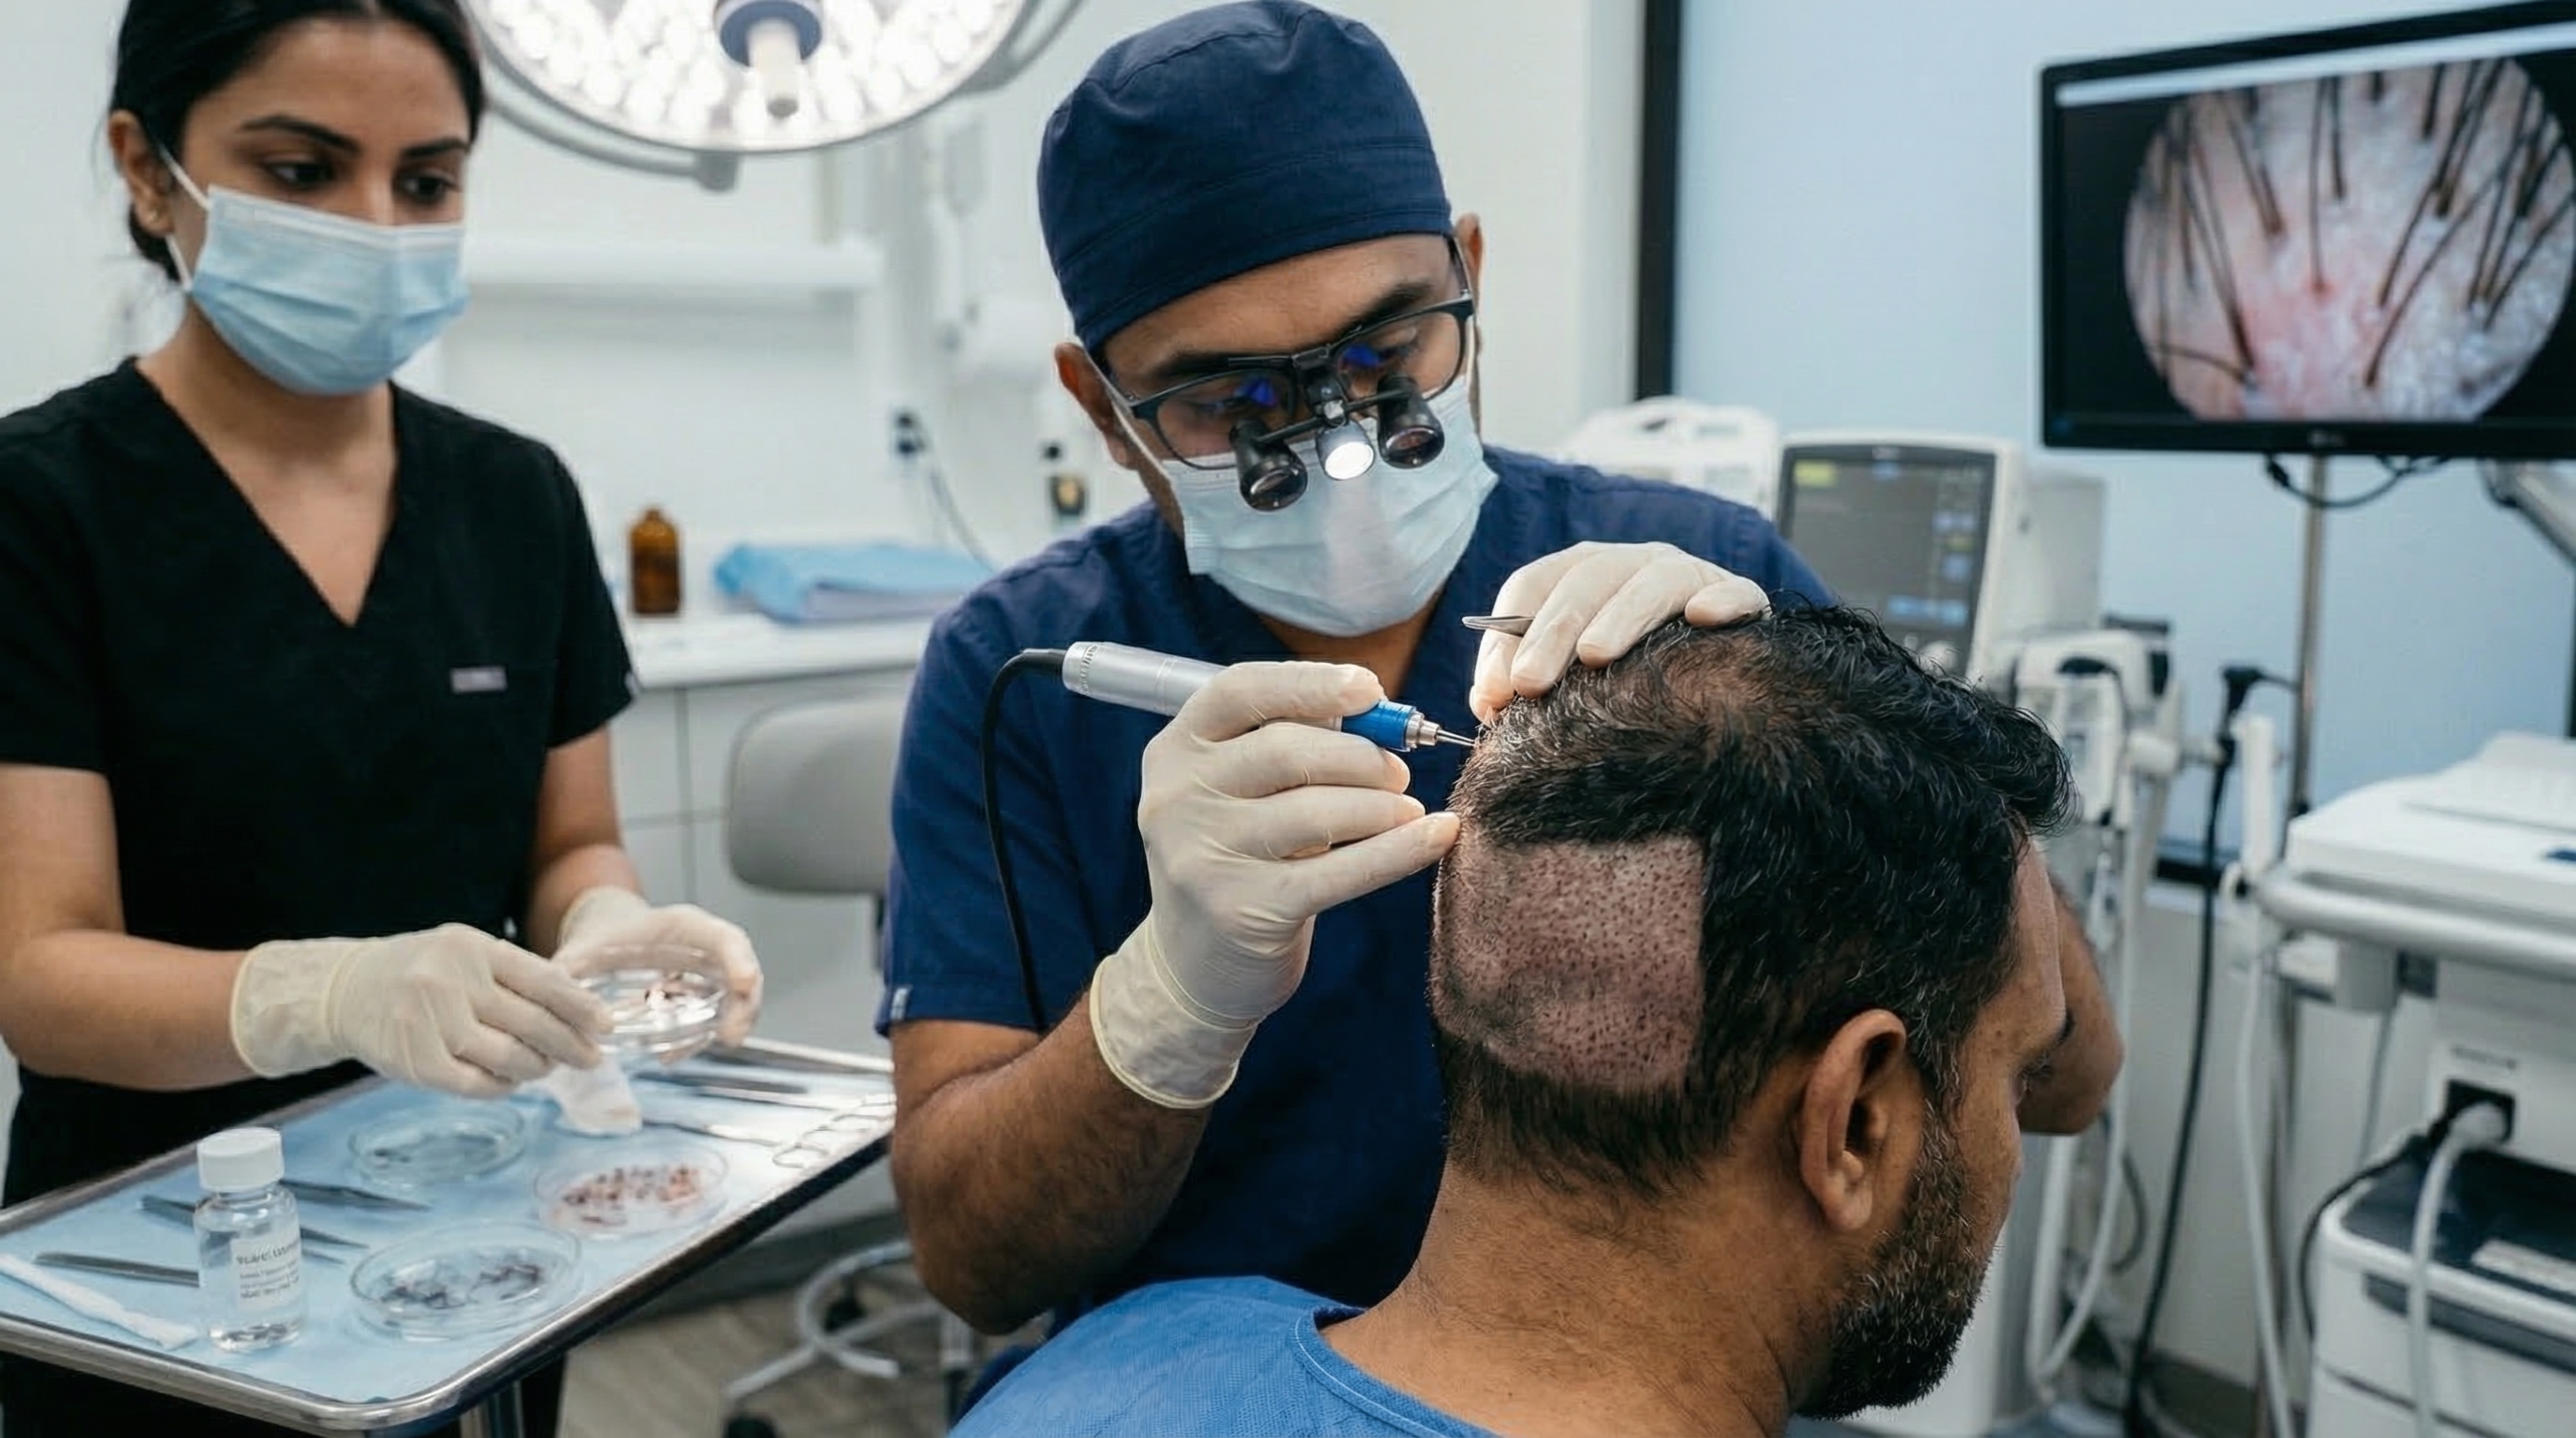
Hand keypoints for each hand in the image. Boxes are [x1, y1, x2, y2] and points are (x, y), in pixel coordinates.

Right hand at [232, 925, 611, 1098]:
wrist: (347, 989)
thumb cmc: (423, 972)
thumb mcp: (467, 954)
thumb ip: (516, 975)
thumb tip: (581, 1008)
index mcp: (473, 948)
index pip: (543, 980)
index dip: (581, 1008)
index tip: (606, 1026)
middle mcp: (452, 982)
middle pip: (533, 1022)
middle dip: (571, 1045)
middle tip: (592, 1058)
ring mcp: (431, 1022)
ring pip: (509, 1057)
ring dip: (539, 1068)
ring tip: (548, 1068)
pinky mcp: (416, 1061)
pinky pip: (477, 1083)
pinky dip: (503, 1086)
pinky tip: (512, 1081)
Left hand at [551, 888, 762, 1046]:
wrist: (605, 939)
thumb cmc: (600, 939)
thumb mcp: (582, 950)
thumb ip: (568, 970)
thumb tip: (556, 1000)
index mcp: (683, 927)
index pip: (724, 938)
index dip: (740, 960)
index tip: (744, 985)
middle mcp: (703, 950)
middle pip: (742, 973)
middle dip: (745, 1006)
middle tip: (730, 1037)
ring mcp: (706, 977)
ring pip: (735, 1001)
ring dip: (726, 1027)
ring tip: (681, 1053)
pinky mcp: (699, 1000)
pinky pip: (712, 1020)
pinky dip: (697, 1040)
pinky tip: (667, 1056)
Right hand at [1091, 661, 1459, 1106]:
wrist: (1196, 968)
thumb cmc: (1240, 858)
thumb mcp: (1240, 792)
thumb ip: (1291, 746)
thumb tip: (1383, 716)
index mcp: (1174, 750)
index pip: (1239, 691)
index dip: (1310, 683)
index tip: (1370, 690)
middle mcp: (1176, 799)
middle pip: (1286, 750)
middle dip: (1361, 756)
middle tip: (1400, 773)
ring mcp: (1202, 858)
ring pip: (1317, 811)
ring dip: (1381, 805)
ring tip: (1408, 810)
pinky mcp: (1243, 912)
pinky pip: (1339, 872)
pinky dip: (1400, 850)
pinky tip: (1439, 834)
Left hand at [1468, 541, 1769, 723]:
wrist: (1722, 685)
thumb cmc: (1628, 683)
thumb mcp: (1572, 681)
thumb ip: (1526, 686)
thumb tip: (1486, 703)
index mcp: (1581, 578)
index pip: (1532, 585)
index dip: (1506, 637)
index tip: (1495, 694)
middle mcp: (1632, 565)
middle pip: (1585, 580)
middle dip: (1551, 632)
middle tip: (1529, 684)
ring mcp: (1689, 575)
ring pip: (1653, 580)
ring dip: (1621, 615)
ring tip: (1594, 656)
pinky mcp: (1741, 597)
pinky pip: (1735, 590)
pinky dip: (1720, 599)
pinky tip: (1702, 618)